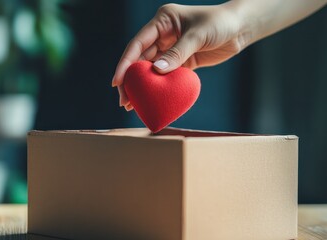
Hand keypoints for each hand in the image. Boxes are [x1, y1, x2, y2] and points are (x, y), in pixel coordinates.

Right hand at [112, 3, 246, 110]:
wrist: (242, 28)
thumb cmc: (221, 23)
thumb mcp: (198, 35)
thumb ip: (178, 53)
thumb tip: (157, 72)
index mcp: (162, 21)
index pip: (138, 43)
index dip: (125, 63)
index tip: (117, 81)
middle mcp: (163, 34)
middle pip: (140, 59)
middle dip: (131, 79)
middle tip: (124, 99)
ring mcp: (171, 48)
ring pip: (150, 69)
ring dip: (142, 86)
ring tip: (131, 104)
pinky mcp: (181, 61)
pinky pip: (165, 76)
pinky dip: (158, 87)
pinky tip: (152, 99)